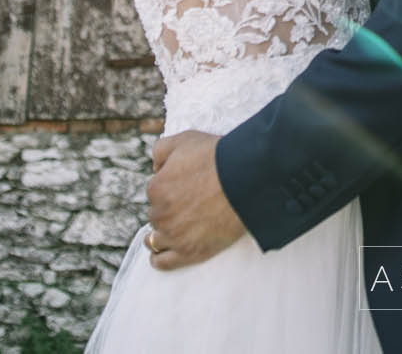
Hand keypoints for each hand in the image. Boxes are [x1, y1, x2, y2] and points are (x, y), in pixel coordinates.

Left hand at [145, 130, 245, 270]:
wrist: (247, 179)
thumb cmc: (218, 157)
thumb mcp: (184, 139)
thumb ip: (160, 151)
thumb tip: (155, 168)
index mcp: (156, 188)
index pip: (155, 191)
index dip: (171, 187)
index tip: (187, 185)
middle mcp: (160, 214)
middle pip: (157, 215)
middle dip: (169, 209)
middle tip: (190, 204)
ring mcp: (174, 236)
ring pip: (155, 239)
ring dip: (162, 233)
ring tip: (176, 229)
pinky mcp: (189, 253)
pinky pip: (162, 262)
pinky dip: (159, 258)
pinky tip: (163, 252)